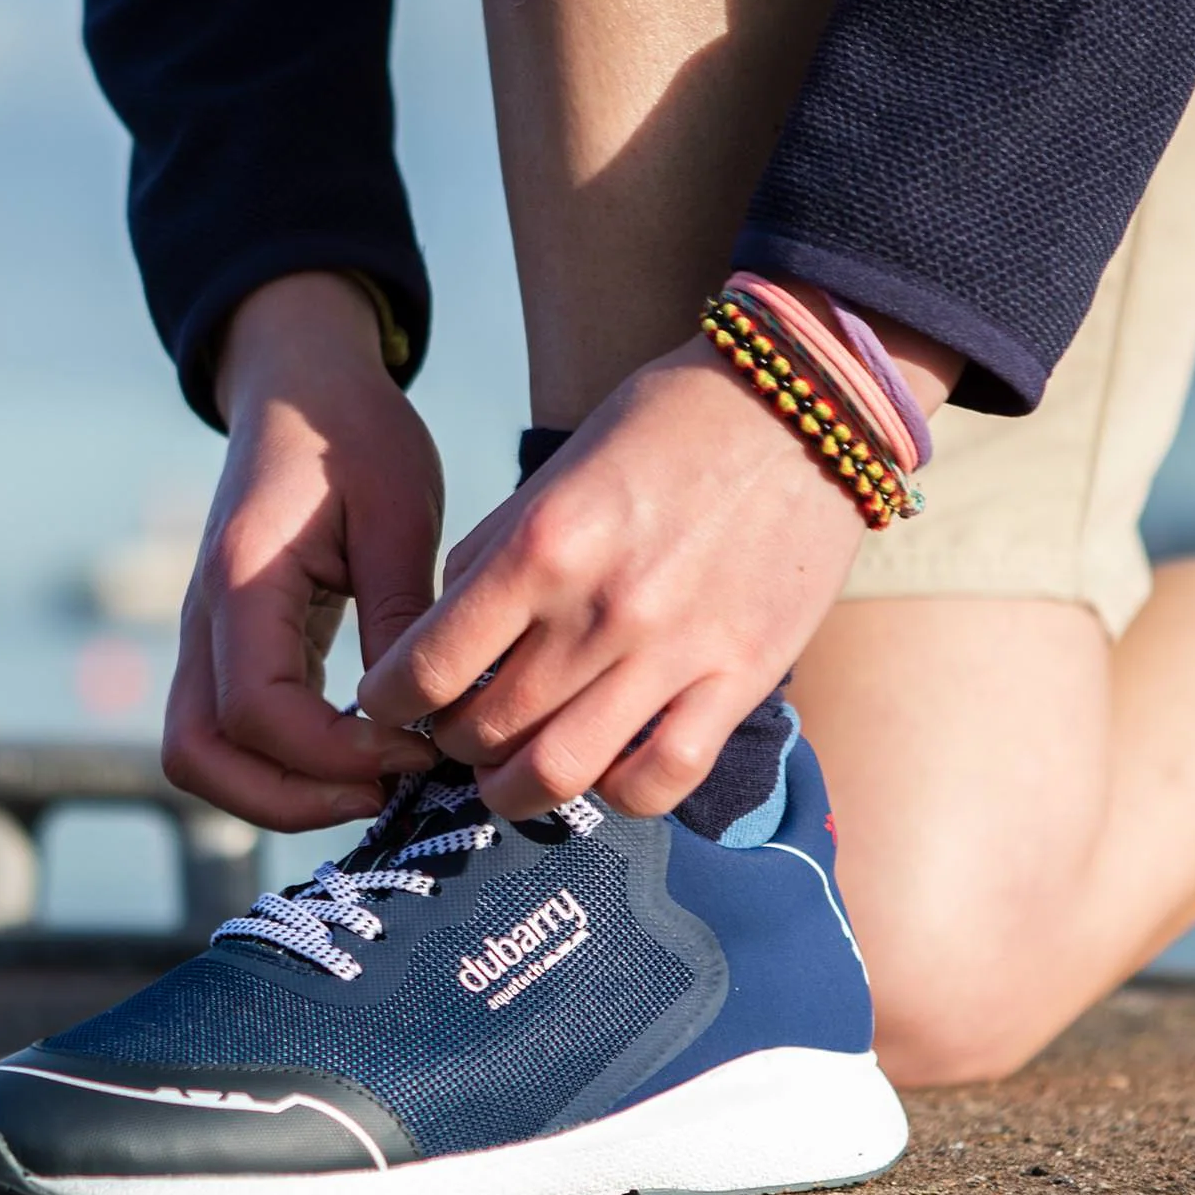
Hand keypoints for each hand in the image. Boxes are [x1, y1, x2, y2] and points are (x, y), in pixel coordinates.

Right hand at [165, 272, 443, 830]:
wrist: (300, 387)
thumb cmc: (355, 435)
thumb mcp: (400, 510)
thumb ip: (401, 610)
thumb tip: (420, 713)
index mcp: (240, 581)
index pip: (257, 712)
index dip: (336, 755)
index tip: (417, 749)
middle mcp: (203, 620)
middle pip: (200, 757)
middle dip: (293, 800)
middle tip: (389, 794)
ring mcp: (204, 640)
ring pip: (201, 759)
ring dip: (280, 795)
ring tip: (375, 786)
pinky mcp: (225, 651)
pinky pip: (227, 737)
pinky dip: (282, 769)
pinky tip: (362, 759)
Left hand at [353, 334, 858, 821]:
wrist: (804, 401)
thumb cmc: (667, 426)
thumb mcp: (557, 470)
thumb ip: (493, 553)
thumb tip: (438, 635)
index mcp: (543, 545)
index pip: (429, 665)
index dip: (390, 699)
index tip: (390, 701)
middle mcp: (602, 608)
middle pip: (485, 730)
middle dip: (452, 742)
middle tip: (458, 730)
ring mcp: (676, 651)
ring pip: (560, 774)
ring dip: (516, 790)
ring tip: (512, 774)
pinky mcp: (742, 678)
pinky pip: (659, 780)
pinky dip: (616, 792)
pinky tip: (605, 767)